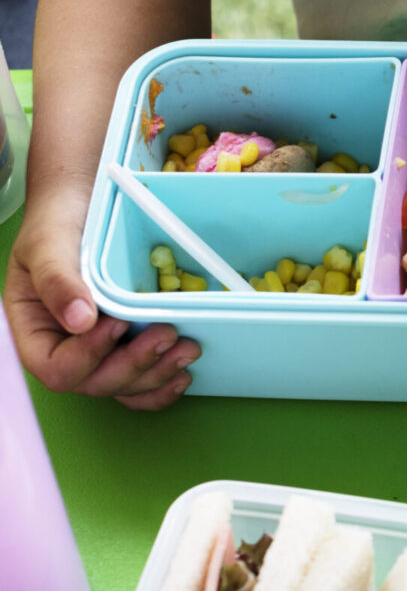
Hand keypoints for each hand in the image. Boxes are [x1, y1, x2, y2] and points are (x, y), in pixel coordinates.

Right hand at [5, 214, 197, 409]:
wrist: (84, 204)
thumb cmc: (59, 221)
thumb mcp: (48, 242)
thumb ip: (57, 279)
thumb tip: (80, 321)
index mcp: (36, 328)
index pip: (53, 367)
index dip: (88, 356)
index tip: (118, 323)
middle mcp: (64, 346)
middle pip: (94, 382)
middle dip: (134, 366)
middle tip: (168, 335)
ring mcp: (97, 350)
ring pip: (122, 386)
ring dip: (157, 376)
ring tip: (188, 349)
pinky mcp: (125, 346)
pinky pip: (139, 382)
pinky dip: (162, 384)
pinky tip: (183, 372)